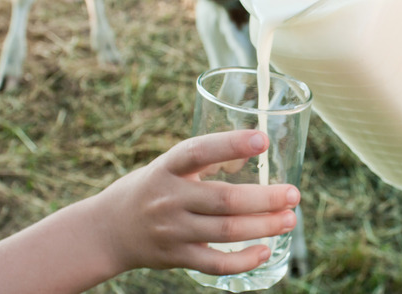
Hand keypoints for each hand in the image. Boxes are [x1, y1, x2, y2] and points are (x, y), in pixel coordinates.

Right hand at [94, 130, 300, 275]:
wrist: (107, 230)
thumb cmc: (152, 189)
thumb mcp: (169, 166)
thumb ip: (208, 160)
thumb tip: (255, 150)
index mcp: (168, 167)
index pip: (199, 151)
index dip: (231, 144)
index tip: (262, 139)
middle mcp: (169, 198)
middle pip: (224, 199)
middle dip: (265, 198)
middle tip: (294, 194)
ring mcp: (172, 230)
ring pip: (225, 231)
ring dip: (263, 226)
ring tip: (289, 219)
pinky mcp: (175, 257)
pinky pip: (214, 263)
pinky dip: (242, 260)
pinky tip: (264, 251)